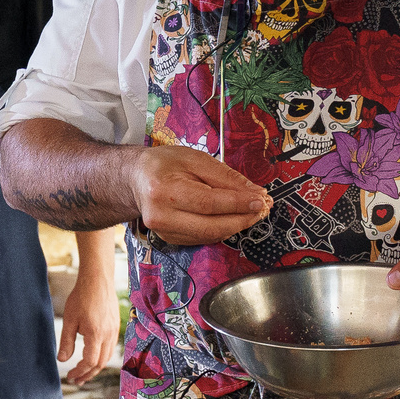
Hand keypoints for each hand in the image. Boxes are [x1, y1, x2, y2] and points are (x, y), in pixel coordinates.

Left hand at [57, 268, 119, 384]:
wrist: (98, 280)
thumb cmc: (81, 297)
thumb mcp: (69, 320)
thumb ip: (66, 342)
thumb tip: (62, 360)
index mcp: (96, 334)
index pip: (90, 362)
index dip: (79, 372)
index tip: (70, 376)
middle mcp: (109, 335)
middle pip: (101, 364)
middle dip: (87, 374)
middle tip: (76, 380)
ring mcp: (114, 331)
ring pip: (107, 357)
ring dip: (95, 367)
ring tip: (83, 373)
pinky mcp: (116, 326)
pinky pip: (110, 347)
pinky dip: (101, 357)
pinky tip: (92, 356)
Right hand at [129, 145, 270, 245]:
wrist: (137, 179)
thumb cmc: (164, 165)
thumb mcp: (195, 159)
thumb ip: (225, 176)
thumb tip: (253, 192)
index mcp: (163, 190)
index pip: (209, 202)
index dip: (239, 204)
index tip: (261, 199)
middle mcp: (160, 215)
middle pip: (211, 225)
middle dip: (242, 218)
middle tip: (261, 208)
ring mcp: (163, 231)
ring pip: (210, 236)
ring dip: (235, 226)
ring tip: (251, 213)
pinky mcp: (169, 239)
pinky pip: (203, 238)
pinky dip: (222, 230)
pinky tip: (233, 219)